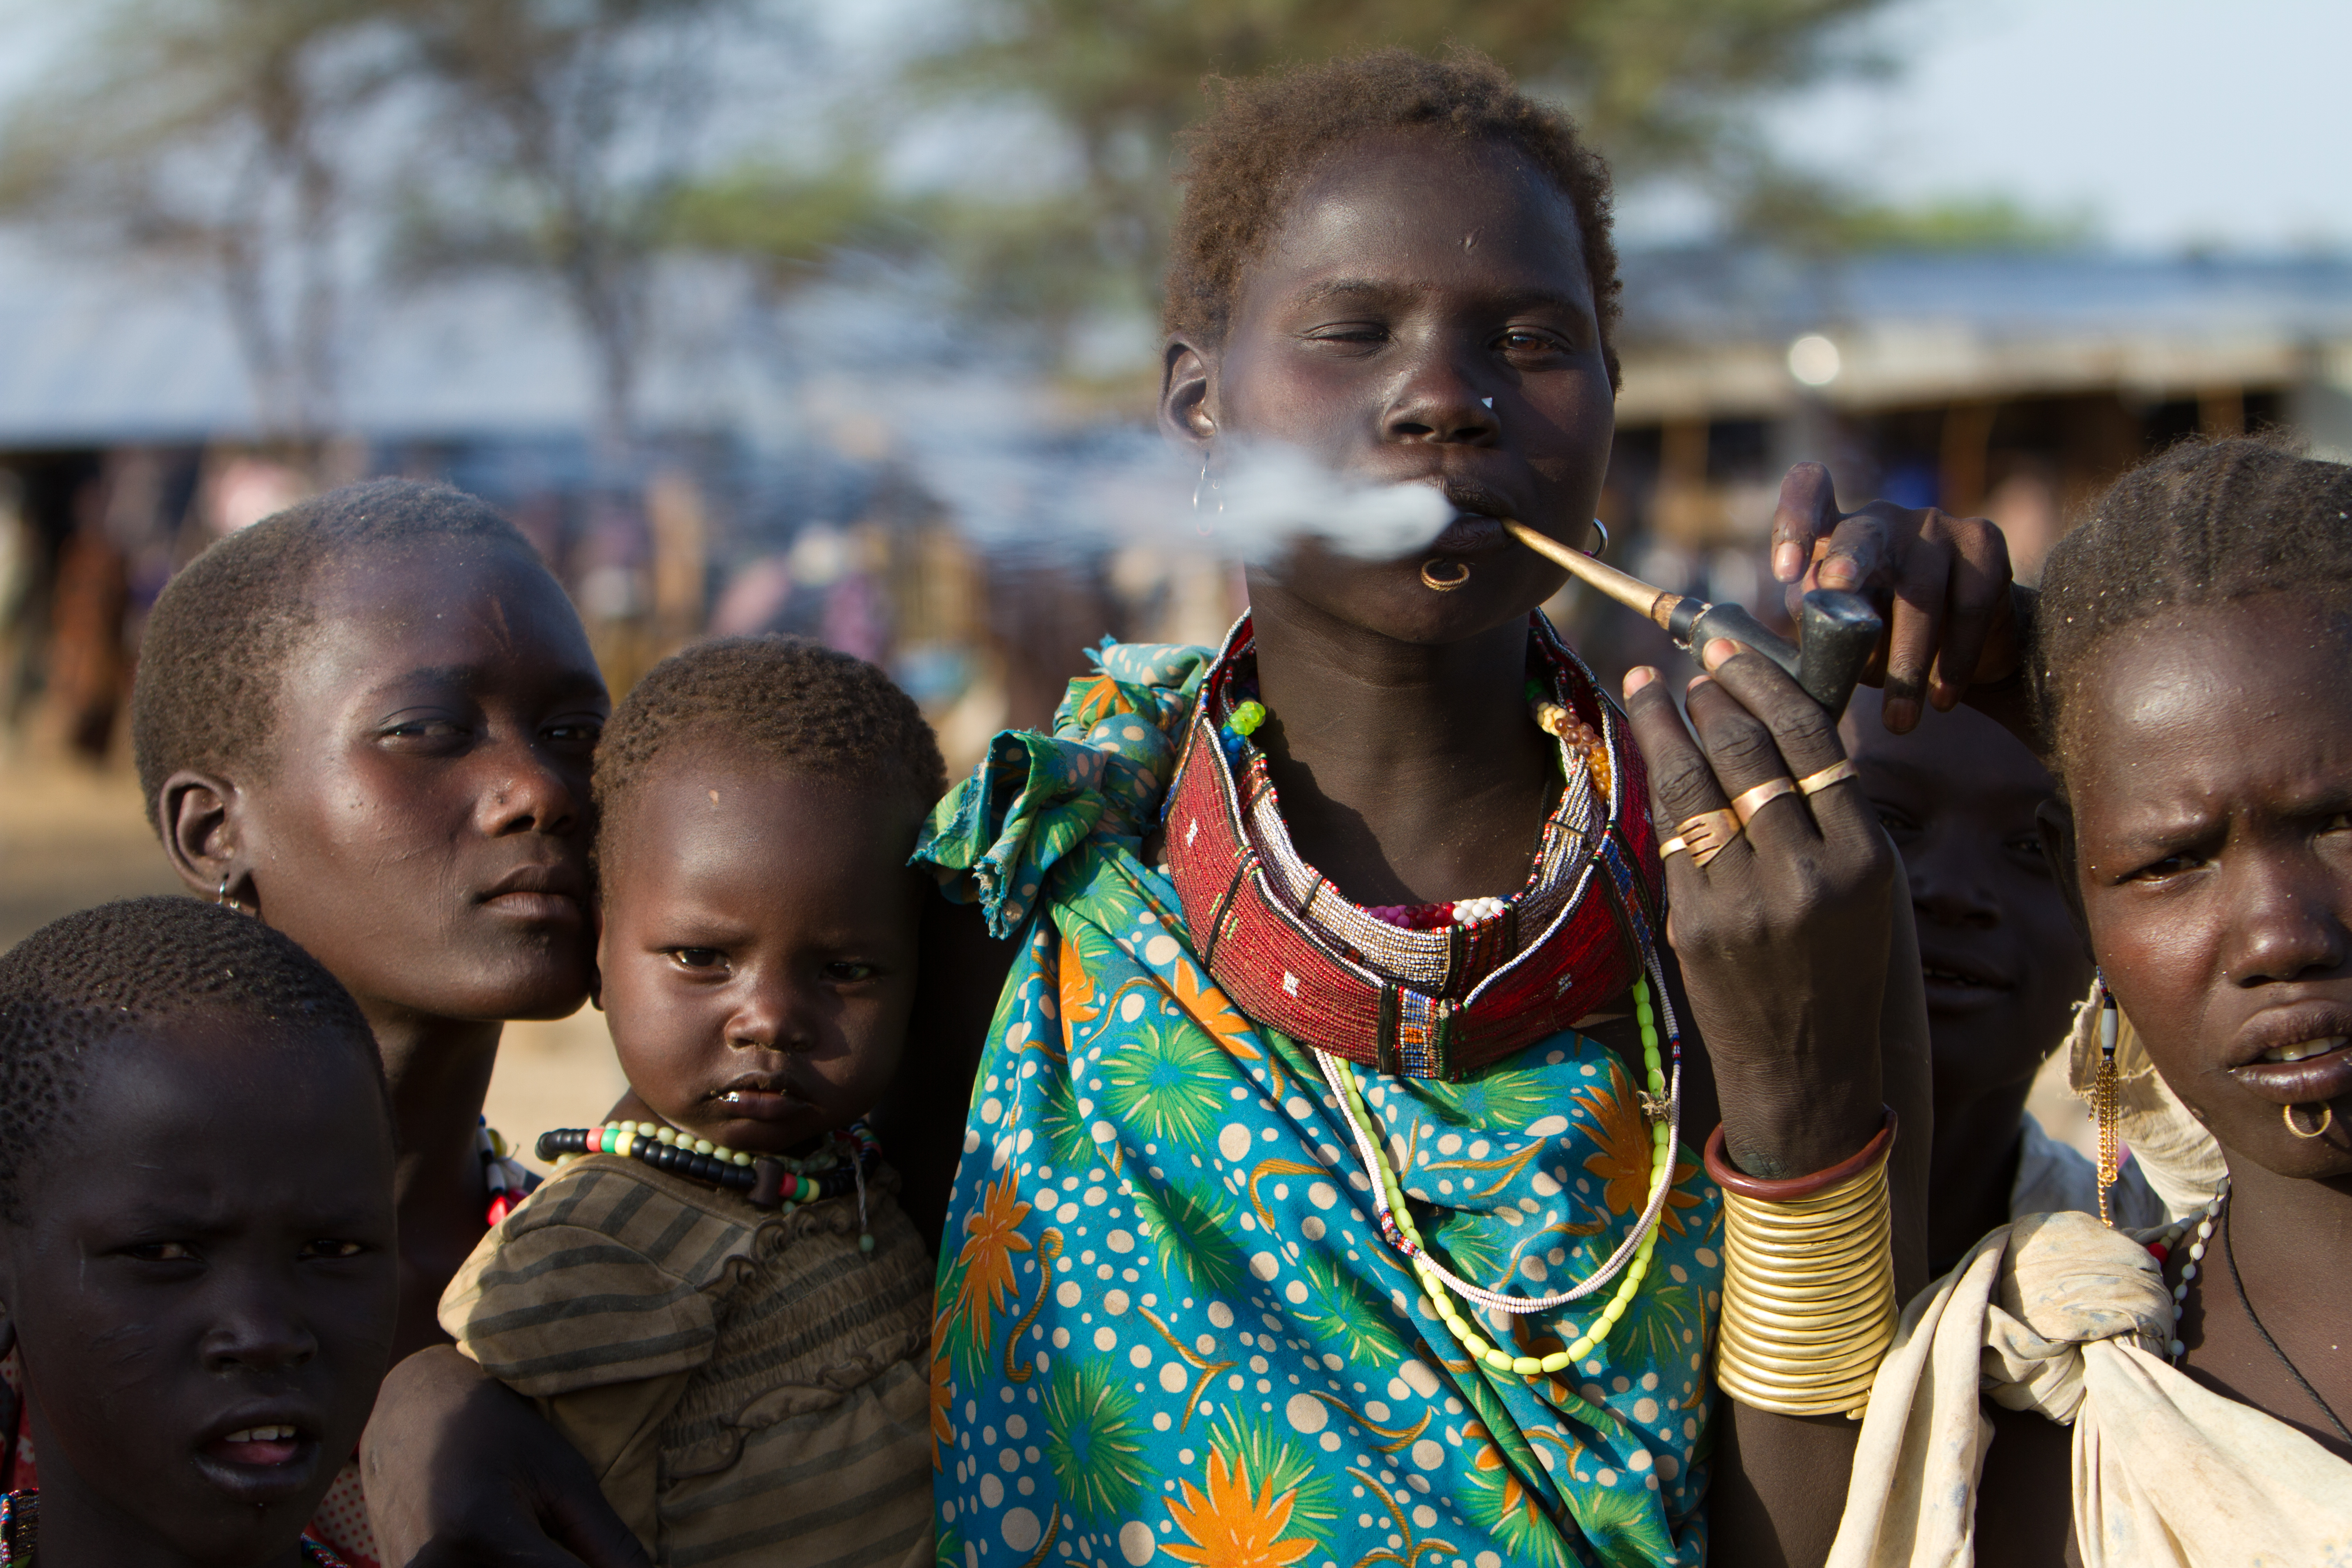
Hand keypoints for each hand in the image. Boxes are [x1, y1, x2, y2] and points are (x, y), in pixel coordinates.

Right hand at [362, 1345, 651, 1567]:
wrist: (407, 1412)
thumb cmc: (495, 1431)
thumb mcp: (564, 1475)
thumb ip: (607, 1543)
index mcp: (483, 1532)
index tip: (609, 1559)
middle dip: (564, 1565)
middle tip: (556, 1527)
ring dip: (533, 1564)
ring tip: (527, 1527)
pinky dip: (501, 1567)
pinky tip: (503, 1543)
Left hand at [1621, 640, 1895, 1178]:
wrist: (1807, 1068)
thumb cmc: (1841, 964)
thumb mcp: (1866, 885)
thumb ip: (1831, 809)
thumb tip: (1775, 712)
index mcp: (1864, 860)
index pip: (1811, 741)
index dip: (1765, 682)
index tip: (1732, 650)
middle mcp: (1805, 877)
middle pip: (1748, 752)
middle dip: (1712, 695)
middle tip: (1693, 665)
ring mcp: (1744, 903)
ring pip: (1694, 783)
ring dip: (1666, 723)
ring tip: (1652, 685)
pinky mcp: (1694, 925)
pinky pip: (1672, 836)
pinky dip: (1658, 785)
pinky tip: (1649, 755)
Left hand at [1768, 462, 2018, 731]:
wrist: (1965, 650)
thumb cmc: (1879, 643)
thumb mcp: (1837, 641)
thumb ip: (1813, 632)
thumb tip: (1775, 637)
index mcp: (1833, 533)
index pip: (1810, 492)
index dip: (1794, 520)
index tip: (1784, 570)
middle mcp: (1881, 521)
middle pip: (1862, 536)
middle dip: (1848, 563)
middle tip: (1838, 591)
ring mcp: (1936, 524)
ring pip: (1921, 593)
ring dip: (1908, 663)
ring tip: (1899, 720)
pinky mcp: (1984, 542)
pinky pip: (1971, 605)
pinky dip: (1956, 660)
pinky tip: (1942, 699)